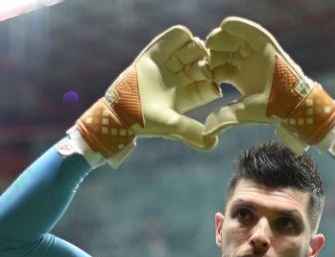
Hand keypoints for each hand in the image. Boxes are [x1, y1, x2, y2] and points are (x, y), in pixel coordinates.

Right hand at [73, 26, 221, 165]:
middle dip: (207, 61)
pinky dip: (181, 35)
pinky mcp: (157, 51)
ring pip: (193, 47)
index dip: (215, 79)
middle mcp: (183, 79)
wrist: (119, 109)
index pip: (212, 83)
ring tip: (190, 52)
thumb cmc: (145, 121)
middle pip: (205, 63)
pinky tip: (177, 44)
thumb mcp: (171, 126)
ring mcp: (170, 64)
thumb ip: (191, 131)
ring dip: (195, 47)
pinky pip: (175, 36)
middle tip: (202, 63)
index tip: (212, 80)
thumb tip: (213, 143)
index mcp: (191, 95)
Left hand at [203, 17, 334, 153]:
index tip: (201, 68)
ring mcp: (256, 52)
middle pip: (223, 50)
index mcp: (239, 76)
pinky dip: (238, 25)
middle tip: (204, 50)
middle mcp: (246, 63)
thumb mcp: (241, 113)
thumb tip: (205, 133)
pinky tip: (226, 25)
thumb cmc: (270, 109)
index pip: (218, 66)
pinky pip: (250, 31)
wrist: (293, 103)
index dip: (208, 66)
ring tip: (212, 40)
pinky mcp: (266, 43)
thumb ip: (223, 119)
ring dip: (221, 37)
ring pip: (234, 39)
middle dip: (212, 50)